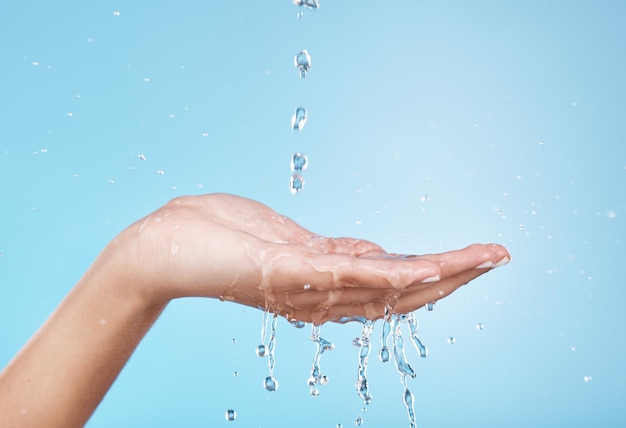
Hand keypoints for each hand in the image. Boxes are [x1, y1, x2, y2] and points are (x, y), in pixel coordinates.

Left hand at [116, 193, 509, 323]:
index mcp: (324, 286)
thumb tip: (377, 252)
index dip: (439, 277)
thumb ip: (333, 252)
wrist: (164, 247)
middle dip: (454, 276)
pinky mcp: (283, 268)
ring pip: (383, 286)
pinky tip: (421, 269)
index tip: (477, 259)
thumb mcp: (288, 243)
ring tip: (482, 259)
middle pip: (400, 294)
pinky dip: (387, 275)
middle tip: (499, 258)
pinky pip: (343, 275)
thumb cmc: (221, 238)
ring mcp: (304, 285)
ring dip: (437, 274)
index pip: (393, 287)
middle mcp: (320, 295)